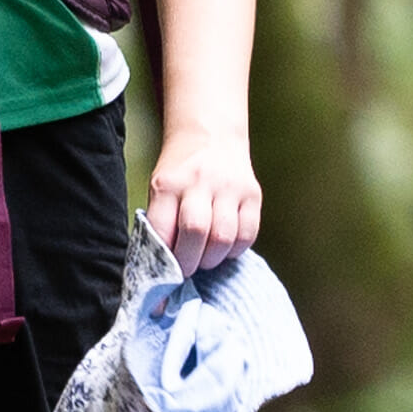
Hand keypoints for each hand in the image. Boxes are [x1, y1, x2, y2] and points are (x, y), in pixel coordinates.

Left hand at [141, 125, 262, 273]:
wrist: (209, 133)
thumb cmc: (179, 171)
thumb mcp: (160, 188)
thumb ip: (161, 222)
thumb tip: (160, 269)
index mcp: (168, 183)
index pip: (161, 229)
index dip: (161, 260)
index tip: (161, 278)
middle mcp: (199, 182)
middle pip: (195, 232)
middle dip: (189, 262)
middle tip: (186, 270)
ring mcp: (229, 187)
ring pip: (224, 238)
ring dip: (212, 259)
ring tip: (205, 258)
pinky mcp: (253, 194)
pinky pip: (247, 234)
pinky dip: (235, 250)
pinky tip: (225, 247)